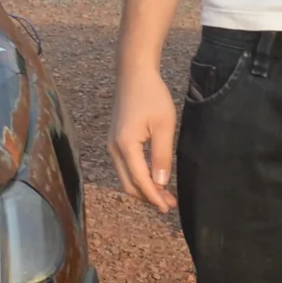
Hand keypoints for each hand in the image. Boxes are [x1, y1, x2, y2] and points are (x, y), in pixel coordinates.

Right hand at [110, 63, 180, 213]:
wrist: (133, 74)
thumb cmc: (151, 96)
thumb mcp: (164, 126)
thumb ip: (162, 156)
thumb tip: (162, 183)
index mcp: (126, 145)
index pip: (140, 180)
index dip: (155, 196)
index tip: (168, 208)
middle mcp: (113, 148)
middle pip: (129, 184)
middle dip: (149, 197)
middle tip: (170, 204)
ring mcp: (112, 145)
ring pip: (126, 177)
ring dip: (144, 188)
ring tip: (165, 193)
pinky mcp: (115, 141)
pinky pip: (125, 167)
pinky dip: (138, 177)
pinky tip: (153, 177)